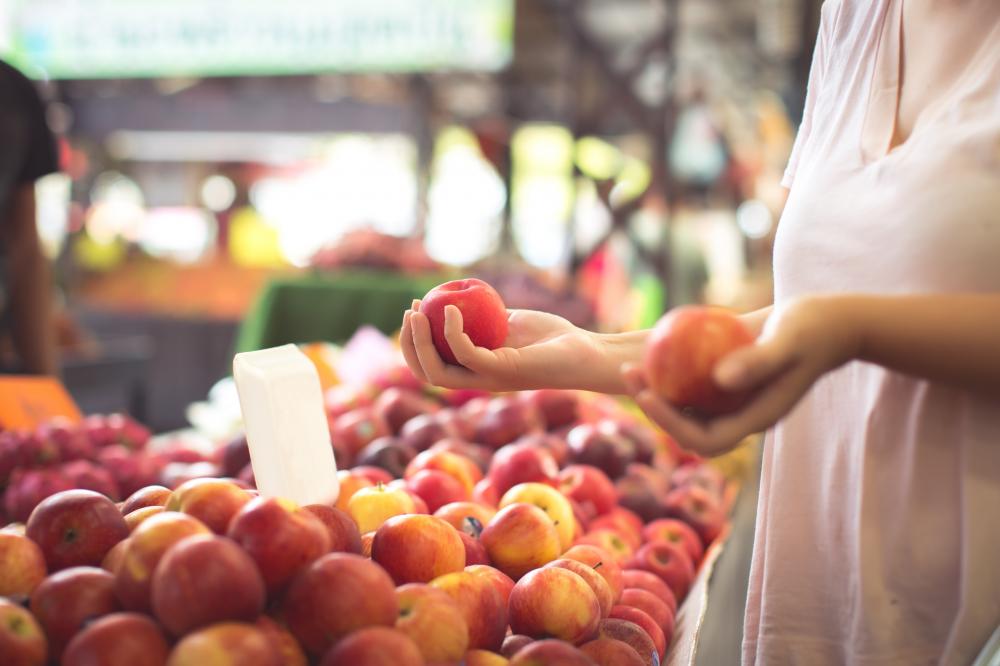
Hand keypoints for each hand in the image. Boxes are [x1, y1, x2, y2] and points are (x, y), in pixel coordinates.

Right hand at [400, 301, 612, 391]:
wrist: (584, 351)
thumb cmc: (551, 337)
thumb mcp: (510, 321)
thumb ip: (486, 317)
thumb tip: (460, 297)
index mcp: (476, 372)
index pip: (431, 366)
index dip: (414, 343)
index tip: (413, 311)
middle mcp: (478, 381)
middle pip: (427, 372)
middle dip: (409, 344)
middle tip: (410, 312)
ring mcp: (488, 379)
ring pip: (439, 371)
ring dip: (421, 343)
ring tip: (419, 312)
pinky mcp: (502, 371)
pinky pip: (466, 354)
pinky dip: (452, 332)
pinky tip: (451, 309)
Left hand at [622, 296, 860, 455]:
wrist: (833, 323)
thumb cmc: (814, 328)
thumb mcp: (788, 339)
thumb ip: (759, 362)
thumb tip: (719, 380)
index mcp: (756, 418)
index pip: (704, 439)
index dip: (670, 423)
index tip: (646, 394)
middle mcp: (743, 416)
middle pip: (689, 429)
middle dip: (655, 410)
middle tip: (630, 376)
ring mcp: (738, 401)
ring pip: (689, 409)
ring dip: (659, 393)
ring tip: (634, 366)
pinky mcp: (733, 381)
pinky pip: (696, 385)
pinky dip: (675, 374)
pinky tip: (656, 347)